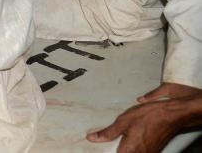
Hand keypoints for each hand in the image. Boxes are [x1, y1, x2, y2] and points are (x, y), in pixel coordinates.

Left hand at [86, 83, 201, 152]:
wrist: (171, 115)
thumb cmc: (150, 116)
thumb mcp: (123, 121)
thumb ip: (108, 132)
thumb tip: (93, 138)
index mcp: (130, 150)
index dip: (105, 152)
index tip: (97, 148)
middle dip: (115, 148)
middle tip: (105, 140)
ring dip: (123, 148)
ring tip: (119, 138)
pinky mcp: (153, 151)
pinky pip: (138, 152)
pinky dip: (131, 147)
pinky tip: (130, 138)